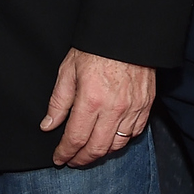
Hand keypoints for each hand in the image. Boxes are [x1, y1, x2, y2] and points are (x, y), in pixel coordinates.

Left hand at [40, 48, 155, 167]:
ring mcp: (133, 108)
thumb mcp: (69, 70)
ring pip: (117, 145)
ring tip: (90, 151)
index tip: (59, 158)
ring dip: (102, 153)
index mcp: (91, 100)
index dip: (65, 153)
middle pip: (97, 148)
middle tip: (73, 161)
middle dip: (82, 159)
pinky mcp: (146, 105)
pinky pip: (135, 133)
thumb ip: (58, 101)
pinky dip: (122, 141)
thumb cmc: (97, 48)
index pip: (76, 138)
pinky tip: (112, 138)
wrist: (128, 32)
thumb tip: (48, 125)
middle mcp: (114, 108)